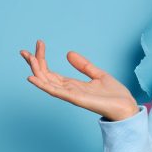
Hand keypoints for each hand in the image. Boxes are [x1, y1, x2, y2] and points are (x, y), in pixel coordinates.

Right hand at [20, 39, 139, 120]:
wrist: (126, 106)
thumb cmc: (114, 95)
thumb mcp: (98, 74)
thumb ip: (84, 65)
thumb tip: (68, 53)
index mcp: (72, 85)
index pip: (50, 72)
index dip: (41, 59)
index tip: (38, 44)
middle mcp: (68, 90)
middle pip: (45, 76)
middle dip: (35, 63)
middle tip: (25, 50)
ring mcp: (70, 95)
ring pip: (47, 82)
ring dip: (36, 70)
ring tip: (29, 58)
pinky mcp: (76, 99)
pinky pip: (55, 92)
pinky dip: (43, 85)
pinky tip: (32, 77)